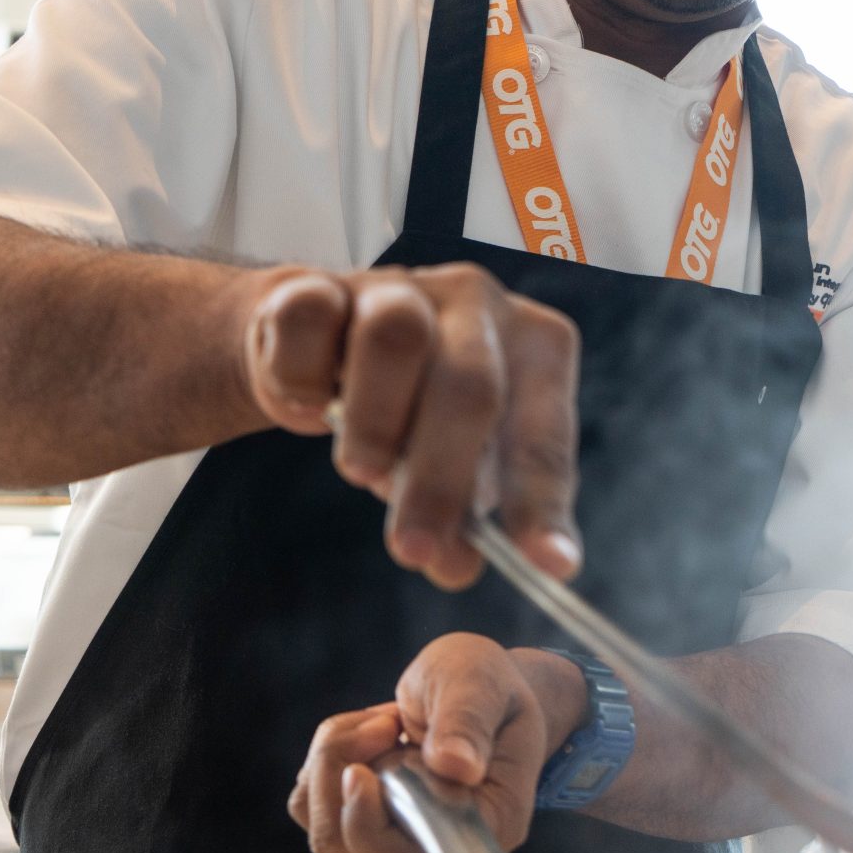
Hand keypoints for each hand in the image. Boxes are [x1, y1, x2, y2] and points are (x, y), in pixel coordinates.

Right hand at [240, 262, 580, 588]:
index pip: (545, 431)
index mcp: (533, 345)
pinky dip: (303, 378)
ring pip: (396, 338)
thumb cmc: (406, 410)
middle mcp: (476, 301)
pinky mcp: (317, 284)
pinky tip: (308, 411)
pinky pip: (310, 321)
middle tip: (414, 550)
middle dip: (442, 480)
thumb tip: (455, 568)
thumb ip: (459, 522)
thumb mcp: (445, 468)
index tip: (549, 566)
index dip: (543, 501)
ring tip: (361, 471)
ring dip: (376, 421)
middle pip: (470, 386)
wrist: (316, 346)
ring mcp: (396, 285)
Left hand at [288, 635, 575, 852]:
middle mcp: (436, 849)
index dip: (371, 834)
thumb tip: (454, 766)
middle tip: (382, 723)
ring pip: (322, 825)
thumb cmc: (490, 686)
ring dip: (333, 759)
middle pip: (348, 845)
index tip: (359, 773)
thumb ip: (468, 721)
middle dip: (342, 772)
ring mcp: (394, 839)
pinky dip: (328, 756)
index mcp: (487, 828)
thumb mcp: (482, 684)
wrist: (479, 687)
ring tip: (382, 722)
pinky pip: (311, 803)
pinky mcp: (362, 819)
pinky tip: (370, 731)